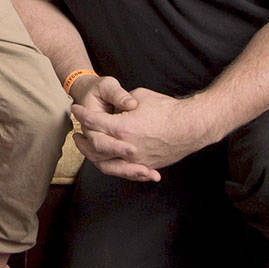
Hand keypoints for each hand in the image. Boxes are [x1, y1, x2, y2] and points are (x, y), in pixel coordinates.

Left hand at [72, 84, 213, 180]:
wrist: (192, 126)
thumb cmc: (166, 108)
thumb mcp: (139, 97)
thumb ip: (120, 102)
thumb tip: (112, 106)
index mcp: (122, 128)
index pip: (93, 121)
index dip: (82, 114)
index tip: (76, 109)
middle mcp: (126, 147)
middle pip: (95, 145)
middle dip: (83, 137)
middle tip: (76, 131)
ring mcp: (136, 159)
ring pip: (106, 163)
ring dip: (91, 155)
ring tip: (85, 146)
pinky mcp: (146, 165)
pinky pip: (123, 170)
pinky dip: (111, 165)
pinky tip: (104, 158)